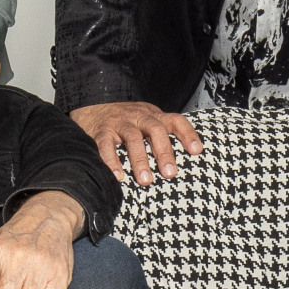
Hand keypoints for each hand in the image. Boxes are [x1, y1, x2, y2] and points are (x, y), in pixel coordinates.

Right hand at [71, 100, 202, 184]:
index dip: (187, 134)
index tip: (196, 151)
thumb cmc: (125, 122)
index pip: (175, 120)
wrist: (91, 108)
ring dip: (141, 160)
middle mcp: (138, 116)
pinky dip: (112, 161)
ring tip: (146, 180)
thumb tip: (180, 165)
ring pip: (133, 138)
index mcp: (153, 116)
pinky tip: (117, 176)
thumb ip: (159, 136)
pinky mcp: (101, 130)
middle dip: (164, 152)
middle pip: (156, 130)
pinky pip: (106, 145)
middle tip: (170, 174)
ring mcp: (119, 122)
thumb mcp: (145, 122)